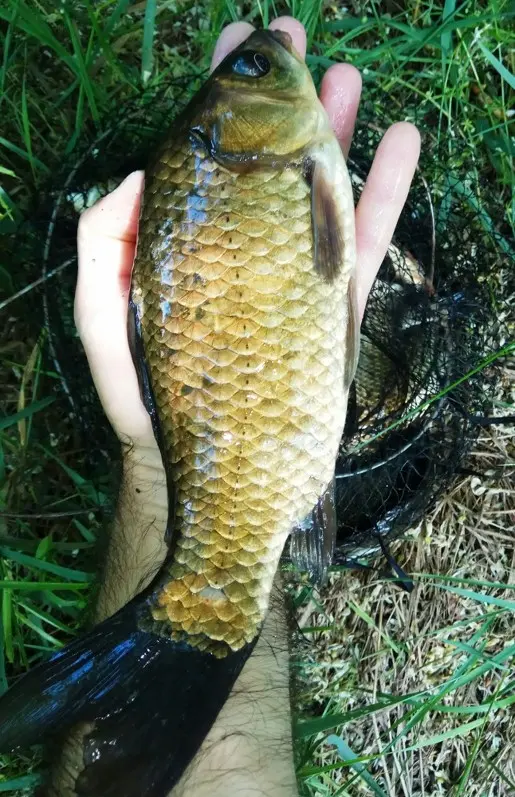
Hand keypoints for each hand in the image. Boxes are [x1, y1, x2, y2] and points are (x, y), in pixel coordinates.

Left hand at [75, 15, 419, 460]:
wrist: (207, 468)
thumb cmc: (147, 397)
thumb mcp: (103, 321)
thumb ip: (105, 247)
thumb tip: (135, 174)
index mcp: (191, 243)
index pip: (205, 154)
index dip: (216, 96)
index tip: (234, 39)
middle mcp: (243, 250)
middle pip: (265, 158)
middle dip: (280, 96)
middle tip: (296, 33)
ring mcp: (289, 276)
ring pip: (319, 188)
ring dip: (336, 129)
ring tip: (349, 75)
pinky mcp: (330, 310)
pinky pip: (362, 242)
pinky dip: (385, 192)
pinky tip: (401, 144)